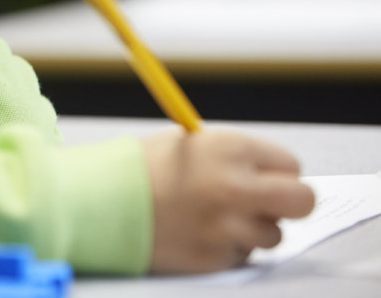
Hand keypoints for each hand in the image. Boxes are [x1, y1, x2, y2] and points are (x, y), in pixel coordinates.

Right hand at [142, 129, 315, 272]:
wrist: (100, 202)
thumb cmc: (144, 169)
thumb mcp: (191, 145)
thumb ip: (235, 159)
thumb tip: (274, 178)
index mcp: (230, 150)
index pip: (290, 165)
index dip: (274, 172)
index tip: (261, 177)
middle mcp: (235, 187)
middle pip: (302, 201)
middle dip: (289, 202)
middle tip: (268, 204)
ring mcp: (226, 227)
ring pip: (272, 235)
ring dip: (251, 229)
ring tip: (216, 218)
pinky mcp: (214, 257)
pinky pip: (241, 255)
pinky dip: (226, 247)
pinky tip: (198, 233)